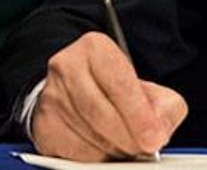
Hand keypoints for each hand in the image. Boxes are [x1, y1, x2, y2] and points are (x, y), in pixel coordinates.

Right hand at [32, 32, 188, 160]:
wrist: (75, 88)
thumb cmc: (115, 87)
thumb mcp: (146, 84)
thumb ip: (163, 104)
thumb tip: (159, 128)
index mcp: (95, 49)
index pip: (119, 84)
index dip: (139, 115)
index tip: (154, 137)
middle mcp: (67, 68)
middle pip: (100, 112)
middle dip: (128, 137)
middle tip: (145, 148)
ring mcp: (51, 97)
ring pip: (86, 134)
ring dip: (113, 149)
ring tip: (128, 147)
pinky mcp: (43, 125)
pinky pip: (72, 151)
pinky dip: (95, 157)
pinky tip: (107, 150)